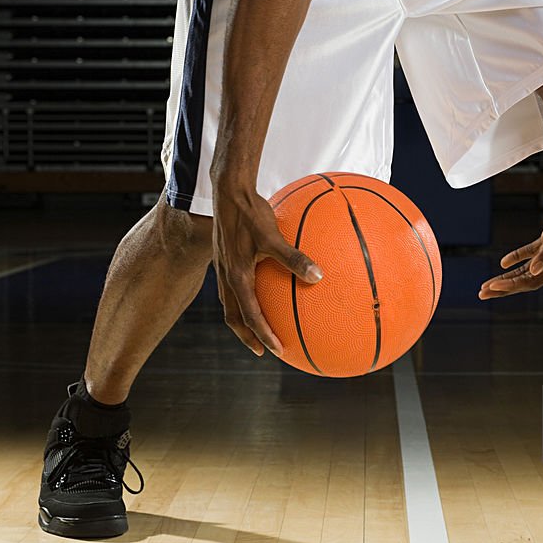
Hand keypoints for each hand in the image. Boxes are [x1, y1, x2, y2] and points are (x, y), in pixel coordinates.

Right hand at [212, 180, 322, 355]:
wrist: (227, 192)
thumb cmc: (251, 212)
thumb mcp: (272, 236)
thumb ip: (293, 257)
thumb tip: (319, 276)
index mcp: (236, 276)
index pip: (250, 315)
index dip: (263, 335)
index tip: (277, 351)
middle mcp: (226, 276)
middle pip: (234, 317)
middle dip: (248, 336)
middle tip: (263, 351)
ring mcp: (223, 268)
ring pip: (231, 304)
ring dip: (244, 321)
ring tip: (259, 329)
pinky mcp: (226, 259)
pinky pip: (234, 287)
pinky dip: (245, 299)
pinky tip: (262, 290)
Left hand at [479, 174, 542, 298]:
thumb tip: (533, 270)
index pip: (533, 281)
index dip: (512, 285)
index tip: (493, 287)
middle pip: (527, 279)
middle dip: (504, 287)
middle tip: (482, 293)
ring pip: (526, 269)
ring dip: (507, 277)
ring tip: (487, 284)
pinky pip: (530, 252)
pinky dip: (516, 257)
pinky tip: (503, 263)